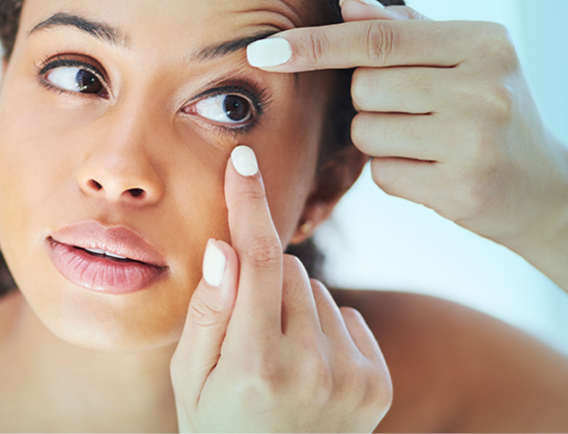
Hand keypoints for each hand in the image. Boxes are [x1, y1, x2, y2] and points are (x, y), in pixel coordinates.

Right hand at [170, 145, 391, 433]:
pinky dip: (324, 327)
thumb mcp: (189, 379)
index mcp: (253, 366)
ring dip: (293, 306)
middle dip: (264, 278)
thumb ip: (207, 311)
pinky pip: (346, 314)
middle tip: (247, 330)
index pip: (258, 260)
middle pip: (290, 268)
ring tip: (276, 357)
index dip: (249, 204)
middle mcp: (311, 369)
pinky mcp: (377, 382)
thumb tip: (225, 246)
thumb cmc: (218, 429)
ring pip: (318, 291)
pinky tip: (308, 368)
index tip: (245, 160)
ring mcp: (351, 377)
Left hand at [246, 0, 567, 303]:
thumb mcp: (463, 61)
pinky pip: (383, 173)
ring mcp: (473, 139)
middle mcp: (482, 85)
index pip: (378, 37)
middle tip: (415, 111)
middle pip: (363, 88)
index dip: (316, 44)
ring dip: (381, 139)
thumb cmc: (491, 114)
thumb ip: (404, 30)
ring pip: (367, 132)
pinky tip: (433, 171)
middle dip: (369, 102)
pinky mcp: (460, 187)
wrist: (542, 188)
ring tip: (428, 142)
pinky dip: (395, 172)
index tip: (265, 50)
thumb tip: (346, 3)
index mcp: (482, 41)